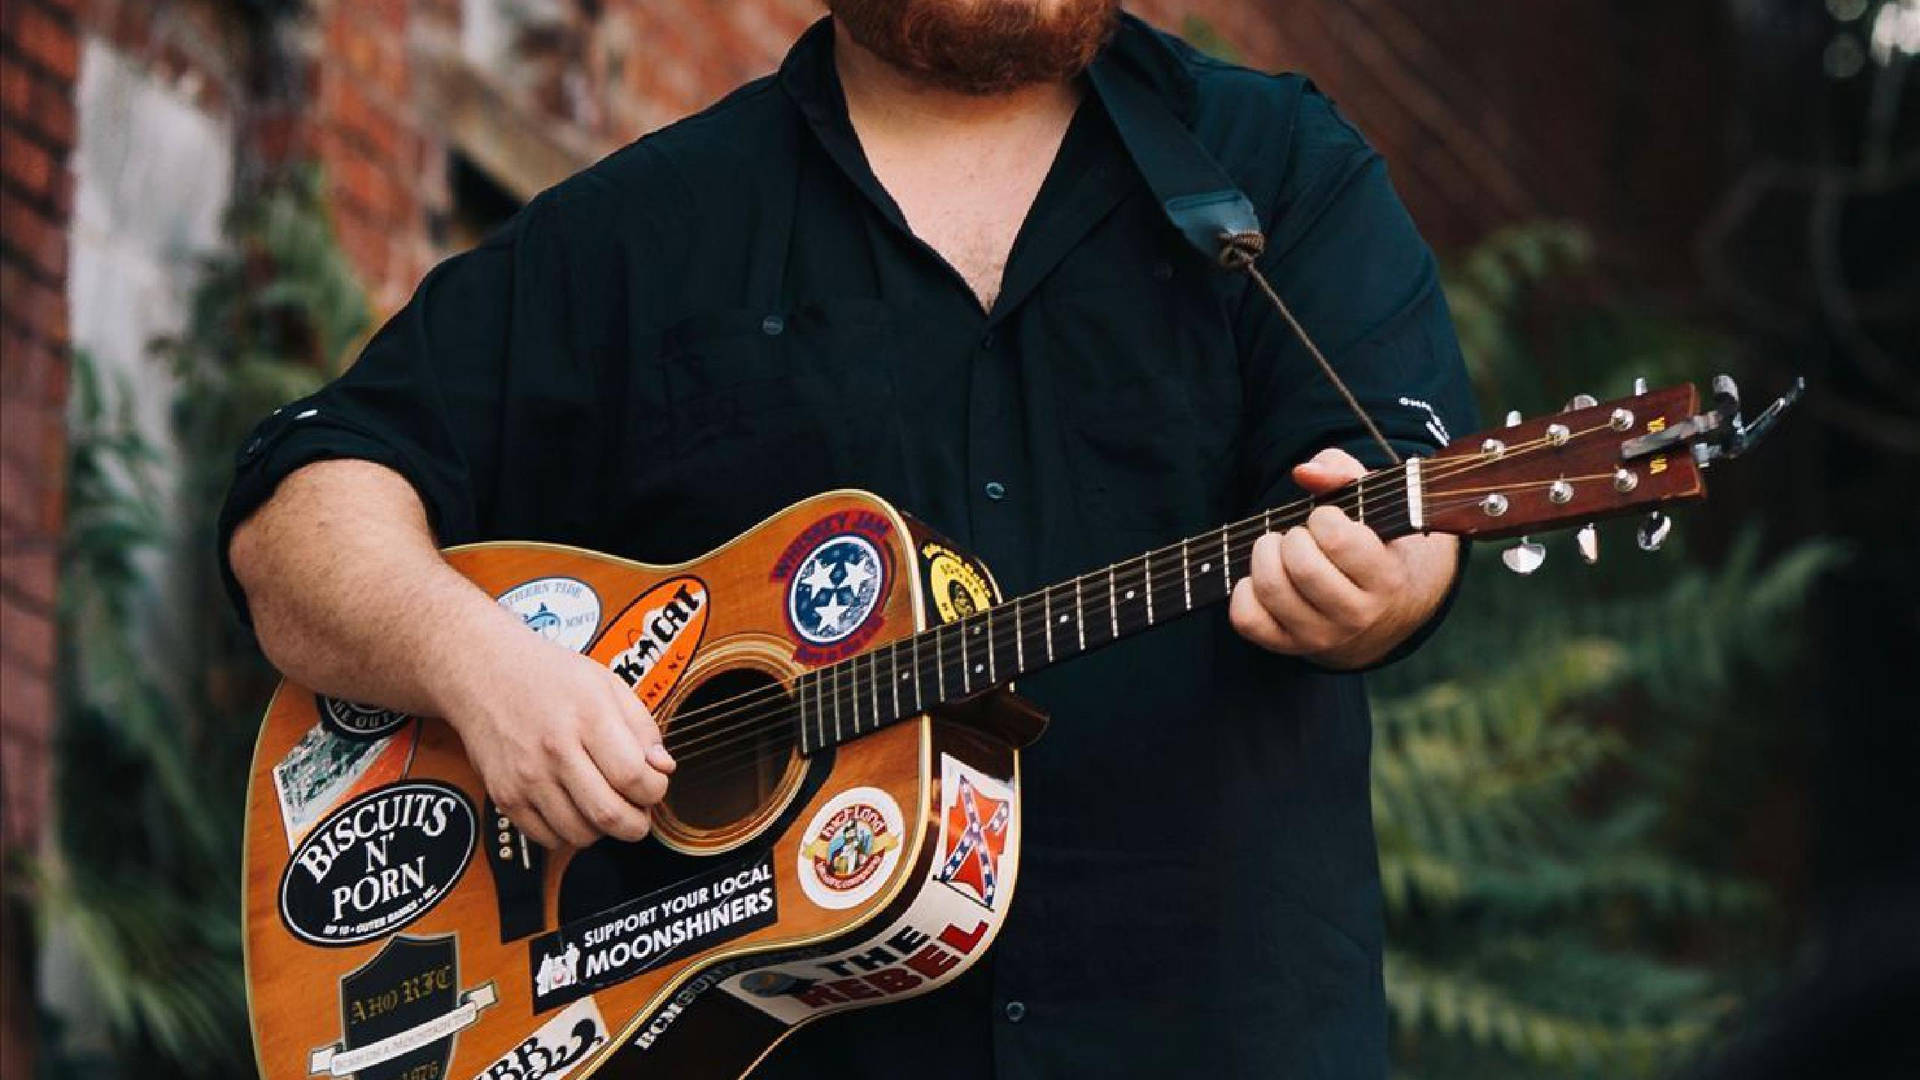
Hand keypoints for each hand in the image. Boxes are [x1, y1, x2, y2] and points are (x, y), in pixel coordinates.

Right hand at [434, 624, 675, 848]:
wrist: (483, 672)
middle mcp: (555, 750)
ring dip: (603, 831)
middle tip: (639, 811)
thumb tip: (664, 768)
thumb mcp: (606, 683)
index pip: (634, 777)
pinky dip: (568, 834)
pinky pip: (547, 839)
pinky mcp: (505, 796)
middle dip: (637, 824)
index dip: (655, 791)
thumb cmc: (547, 674)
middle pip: (609, 816)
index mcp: (588, 717)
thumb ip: (641, 726)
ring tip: (605, 806)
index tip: (654, 784)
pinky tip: (574, 809)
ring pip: (579, 834)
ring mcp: (526, 777)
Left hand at [1229, 447, 1458, 668]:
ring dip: (1264, 556)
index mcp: (1386, 579)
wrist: (1377, 609)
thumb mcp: (1369, 502)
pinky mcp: (1287, 645)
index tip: (1325, 518)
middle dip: (1290, 538)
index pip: (1340, 541)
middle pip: (1303, 568)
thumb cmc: (1366, 541)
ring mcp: (1321, 636)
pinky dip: (1243, 590)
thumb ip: (1341, 473)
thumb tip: (1304, 473)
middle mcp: (1356, 615)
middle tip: (1297, 535)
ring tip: (1276, 549)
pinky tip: (1259, 577)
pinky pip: (1247, 619)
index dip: (1323, 518)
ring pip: (1272, 590)